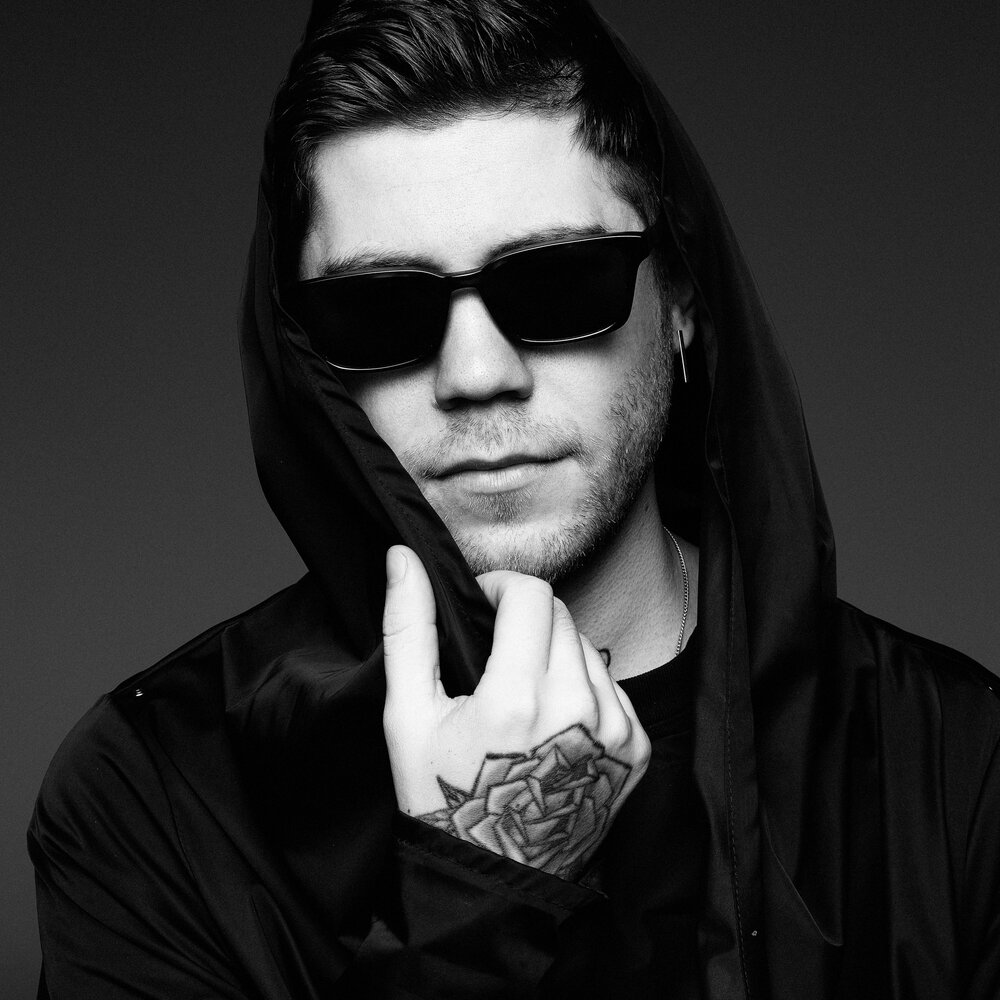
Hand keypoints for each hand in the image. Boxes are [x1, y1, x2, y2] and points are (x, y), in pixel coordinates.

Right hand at [382, 545, 650, 878]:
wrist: (491, 883)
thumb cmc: (442, 800)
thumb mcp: (408, 716)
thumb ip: (408, 629)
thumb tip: (403, 558)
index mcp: (520, 698)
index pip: (532, 594)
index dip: (500, 587)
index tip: (482, 606)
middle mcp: (579, 710)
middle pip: (562, 615)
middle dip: (526, 620)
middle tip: (496, 655)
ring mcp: (616, 733)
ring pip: (589, 647)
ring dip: (556, 652)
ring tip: (523, 693)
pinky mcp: (636, 751)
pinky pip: (613, 687)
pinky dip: (584, 688)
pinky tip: (553, 721)